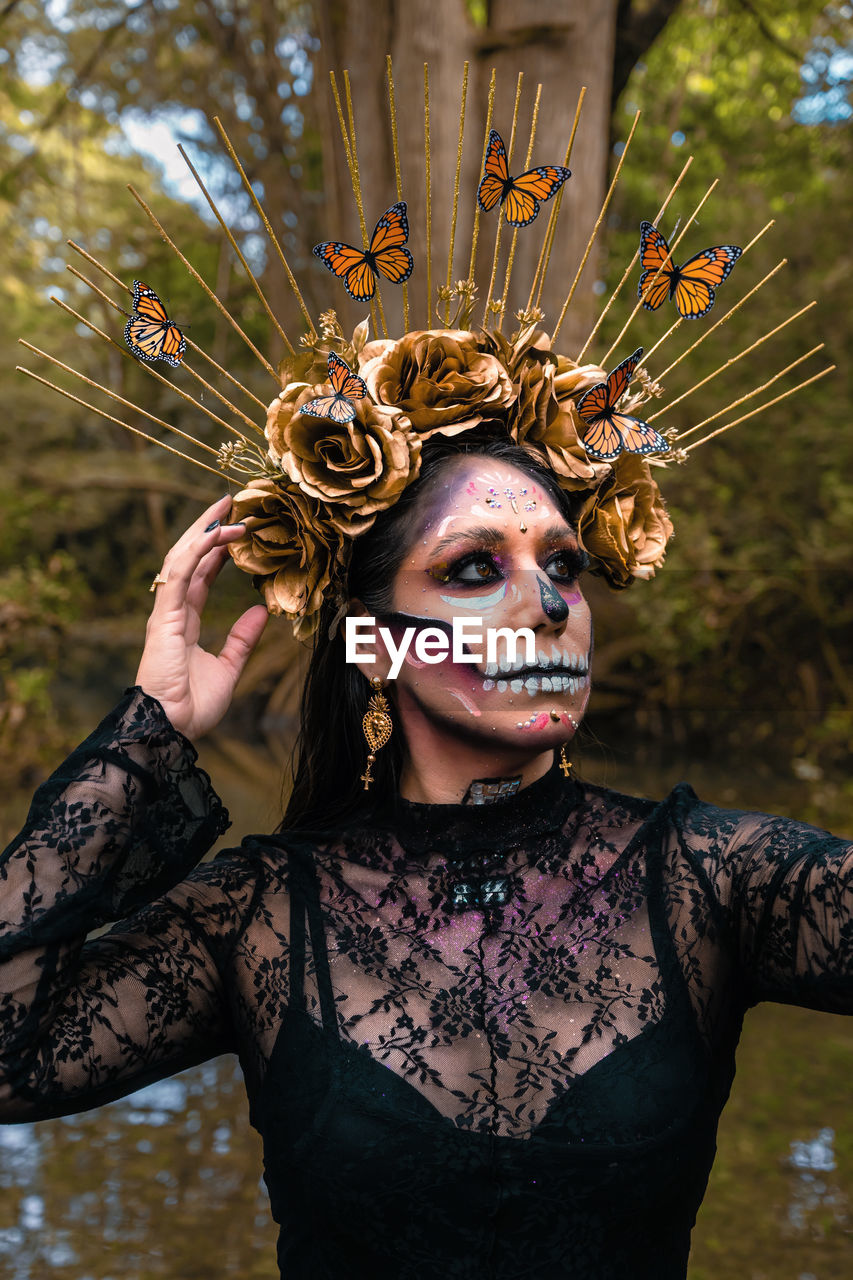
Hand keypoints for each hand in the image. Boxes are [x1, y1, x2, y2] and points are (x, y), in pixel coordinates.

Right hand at [135, 495, 268, 739]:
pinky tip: (218, 534)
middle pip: (189, 557)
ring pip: (183, 558)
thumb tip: (261, 611)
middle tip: (229, 501)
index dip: (216, 550)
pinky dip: (199, 551)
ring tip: (227, 507)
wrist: (171, 729)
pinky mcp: (164, 617)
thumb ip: (242, 639)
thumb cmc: (192, 707)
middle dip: (207, 528)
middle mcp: (172, 611)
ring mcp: (165, 612)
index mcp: (184, 621)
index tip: (236, 528)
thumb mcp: (228, 668)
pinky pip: (180, 574)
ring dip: (204, 531)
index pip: (200, 574)